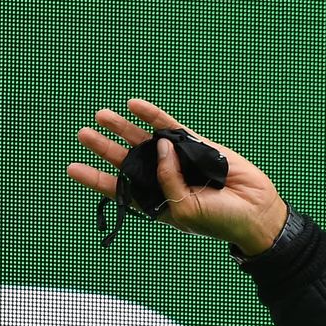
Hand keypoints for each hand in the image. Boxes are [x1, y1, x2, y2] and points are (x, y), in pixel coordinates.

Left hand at [68, 99, 287, 254]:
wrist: (253, 211)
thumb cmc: (218, 220)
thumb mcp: (185, 208)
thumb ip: (168, 181)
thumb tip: (160, 146)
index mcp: (154, 201)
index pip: (118, 189)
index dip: (95, 178)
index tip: (71, 168)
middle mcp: (161, 179)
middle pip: (126, 160)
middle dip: (103, 147)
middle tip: (83, 134)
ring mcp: (178, 160)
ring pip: (144, 140)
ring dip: (122, 127)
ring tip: (101, 115)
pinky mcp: (196, 144)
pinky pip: (170, 126)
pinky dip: (152, 115)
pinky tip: (135, 105)